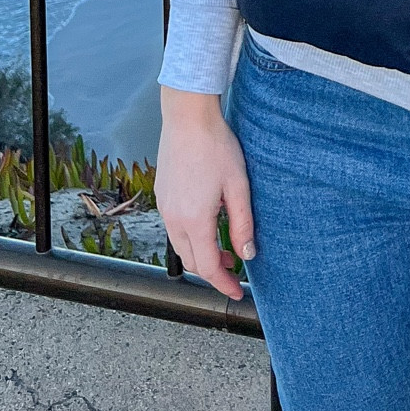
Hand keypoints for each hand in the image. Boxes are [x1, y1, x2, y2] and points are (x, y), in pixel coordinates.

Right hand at [154, 87, 254, 300]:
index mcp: (194, 220)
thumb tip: (247, 254)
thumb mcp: (239, 187)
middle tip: (235, 270)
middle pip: (192, 261)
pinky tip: (208, 225)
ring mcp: (164, 207)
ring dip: (202, 254)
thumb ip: (242, 224)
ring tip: (225, 248)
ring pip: (181, 246)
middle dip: (213, 271)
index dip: (223, 284)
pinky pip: (175, 228)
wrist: (188, 118)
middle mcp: (174, 218)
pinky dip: (191, 237)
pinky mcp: (162, 196)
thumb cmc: (216, 146)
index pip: (208, 266)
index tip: (237, 292)